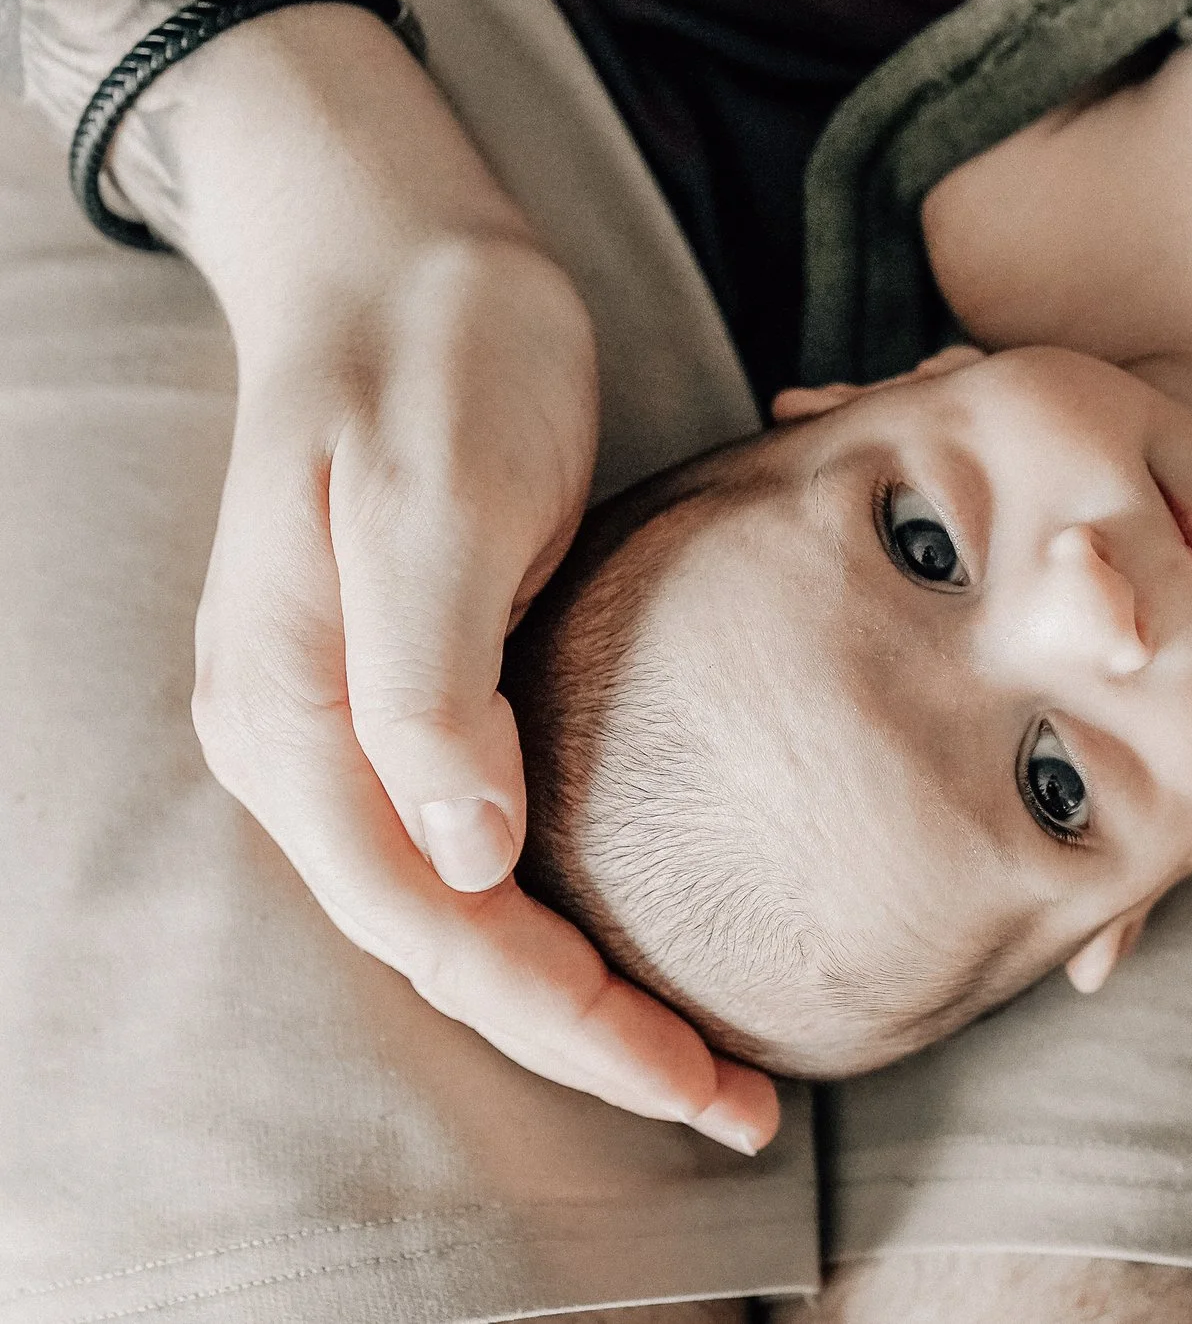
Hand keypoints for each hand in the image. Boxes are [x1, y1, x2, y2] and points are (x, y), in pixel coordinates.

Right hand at [169, 11, 779, 1150]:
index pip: (438, 927)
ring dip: (583, 997)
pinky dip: (572, 914)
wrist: (403, 248)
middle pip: (454, 949)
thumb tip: (471, 858)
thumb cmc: (430, 350)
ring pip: (473, 913)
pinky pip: (493, 846)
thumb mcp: (433, 492)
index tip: (695, 1078)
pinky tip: (653, 939)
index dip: (566, 1020)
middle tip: (736, 1103)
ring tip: (709, 1059)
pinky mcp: (425, 688)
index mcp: (296, 718)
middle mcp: (311, 746)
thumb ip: (430, 680)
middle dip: (588, 1042)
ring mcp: (359, 724)